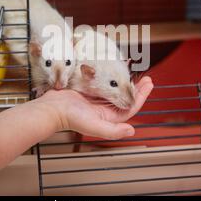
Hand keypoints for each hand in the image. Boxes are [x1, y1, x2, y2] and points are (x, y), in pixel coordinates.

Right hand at [39, 76, 153, 139]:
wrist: (51, 108)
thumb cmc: (71, 118)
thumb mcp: (94, 126)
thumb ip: (113, 131)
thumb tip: (132, 131)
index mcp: (108, 117)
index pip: (130, 107)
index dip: (141, 96)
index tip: (149, 84)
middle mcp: (103, 108)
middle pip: (125, 97)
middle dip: (136, 88)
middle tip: (146, 77)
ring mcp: (95, 98)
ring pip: (115, 88)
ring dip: (125, 81)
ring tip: (134, 72)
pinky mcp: (87, 89)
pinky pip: (103, 82)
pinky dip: (111, 76)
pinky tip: (115, 69)